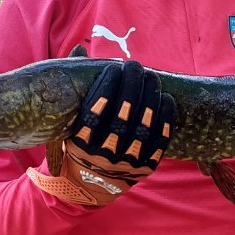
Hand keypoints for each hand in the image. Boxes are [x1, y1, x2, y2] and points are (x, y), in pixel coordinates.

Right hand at [30, 60, 175, 206]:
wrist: (88, 186)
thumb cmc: (78, 144)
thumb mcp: (69, 121)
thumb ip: (76, 87)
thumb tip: (79, 48)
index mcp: (80, 144)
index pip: (96, 110)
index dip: (108, 86)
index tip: (115, 67)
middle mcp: (102, 156)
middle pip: (122, 116)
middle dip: (132, 87)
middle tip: (136, 66)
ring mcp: (125, 165)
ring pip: (142, 128)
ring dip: (150, 99)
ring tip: (152, 78)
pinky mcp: (143, 170)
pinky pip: (158, 144)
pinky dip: (165, 121)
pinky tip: (166, 100)